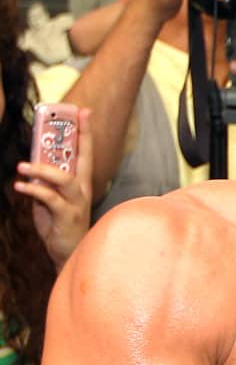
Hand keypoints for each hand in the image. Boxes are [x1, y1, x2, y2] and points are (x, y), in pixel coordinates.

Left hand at [17, 107, 92, 267]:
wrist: (68, 251)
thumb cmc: (60, 223)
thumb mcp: (51, 197)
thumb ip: (46, 180)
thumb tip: (32, 164)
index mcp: (81, 182)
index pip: (86, 153)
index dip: (85, 132)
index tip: (83, 112)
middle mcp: (83, 190)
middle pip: (83, 159)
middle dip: (77, 138)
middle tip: (63, 122)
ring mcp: (77, 202)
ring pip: (65, 179)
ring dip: (42, 170)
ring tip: (23, 167)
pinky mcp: (67, 215)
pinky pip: (51, 199)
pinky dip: (34, 191)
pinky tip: (20, 186)